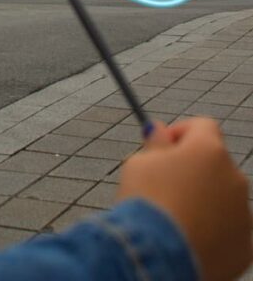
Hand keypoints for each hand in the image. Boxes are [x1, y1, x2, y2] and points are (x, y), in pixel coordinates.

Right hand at [117, 117, 251, 280]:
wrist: (158, 256)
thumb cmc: (147, 204)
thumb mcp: (140, 162)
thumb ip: (156, 143)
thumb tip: (159, 129)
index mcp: (209, 150)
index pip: (203, 126)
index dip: (182, 132)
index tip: (164, 147)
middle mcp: (234, 178)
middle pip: (215, 164)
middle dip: (193, 170)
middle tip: (165, 185)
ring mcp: (243, 214)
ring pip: (223, 198)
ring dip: (204, 200)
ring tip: (175, 217)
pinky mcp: (245, 247)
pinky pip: (229, 231)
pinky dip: (213, 231)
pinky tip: (188, 238)